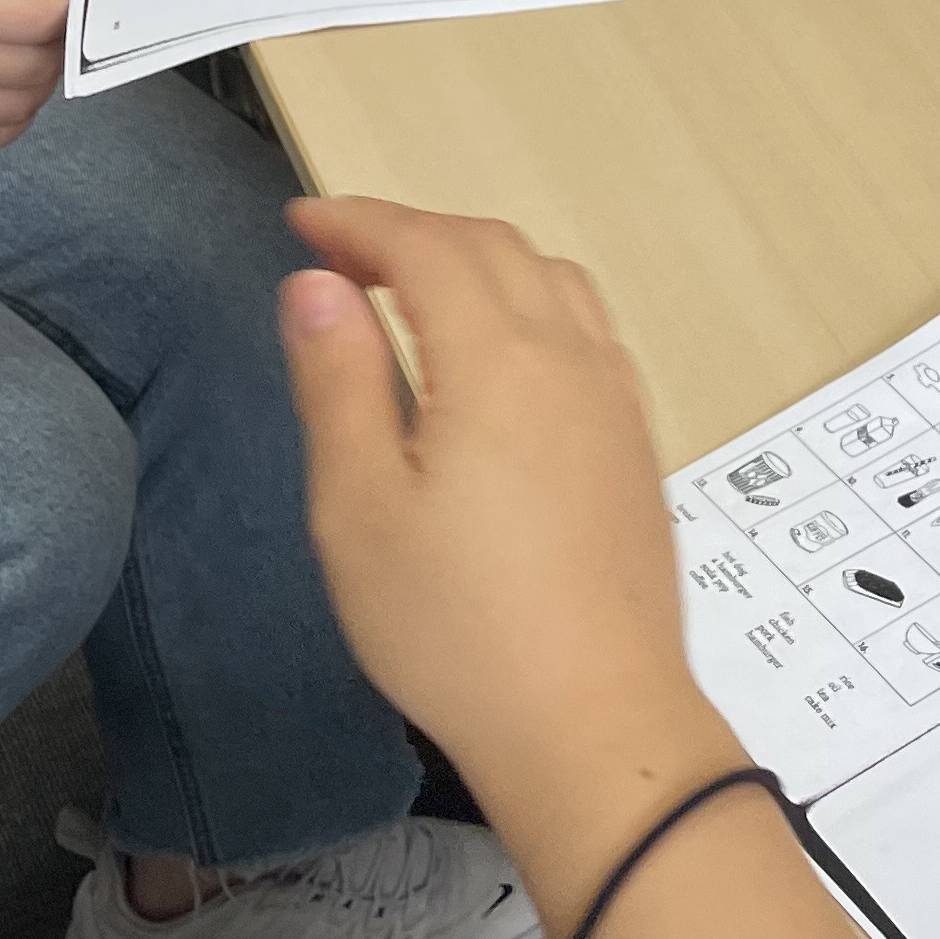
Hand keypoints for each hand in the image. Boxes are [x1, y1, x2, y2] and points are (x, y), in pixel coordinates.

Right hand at [279, 195, 731, 816]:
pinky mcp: (637, 445)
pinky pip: (588, 330)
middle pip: (496, 248)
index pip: (426, 246)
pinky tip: (500, 355)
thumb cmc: (458, 630)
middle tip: (342, 253)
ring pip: (552, 281)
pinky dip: (532, 302)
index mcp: (498, 361)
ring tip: (413, 292)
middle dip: (414, 232)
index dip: (359, 221)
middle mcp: (571, 359)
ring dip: (480, 260)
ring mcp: (616, 400)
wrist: (591, 720)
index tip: (302, 219)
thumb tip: (318, 284)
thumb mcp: (360, 508)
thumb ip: (339, 381)